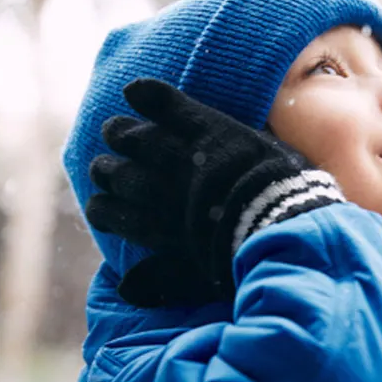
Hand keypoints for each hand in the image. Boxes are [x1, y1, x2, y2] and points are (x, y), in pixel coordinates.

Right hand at [86, 79, 344, 306]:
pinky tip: (133, 90)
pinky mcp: (206, 127)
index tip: (98, 206)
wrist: (283, 221)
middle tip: (101, 167)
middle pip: (120, 175)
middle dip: (106, 171)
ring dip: (120, 134)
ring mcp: (184, 156)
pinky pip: (169, 106)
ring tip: (112, 130)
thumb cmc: (244, 257)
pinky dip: (149, 95)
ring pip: (136, 139)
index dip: (101, 209)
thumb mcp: (199, 280)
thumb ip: (161, 284)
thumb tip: (124, 291)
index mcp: (160, 227)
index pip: (114, 215)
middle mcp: (163, 190)